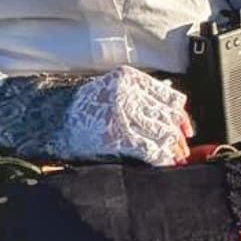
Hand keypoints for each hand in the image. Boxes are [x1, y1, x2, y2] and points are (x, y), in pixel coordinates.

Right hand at [60, 69, 192, 166]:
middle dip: (177, 135)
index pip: (167, 95)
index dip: (180, 115)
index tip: (186, 127)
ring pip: (160, 132)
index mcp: (129, 78)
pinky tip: (165, 162)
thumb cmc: (84, 105)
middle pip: (165, 115)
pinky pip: (148, 148)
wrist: (55, 117)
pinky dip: (160, 157)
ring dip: (172, 148)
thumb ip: (140, 93)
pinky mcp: (117, 136)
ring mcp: (122, 114)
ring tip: (178, 158)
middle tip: (184, 148)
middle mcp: (127, 93)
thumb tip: (172, 105)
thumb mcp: (112, 87)